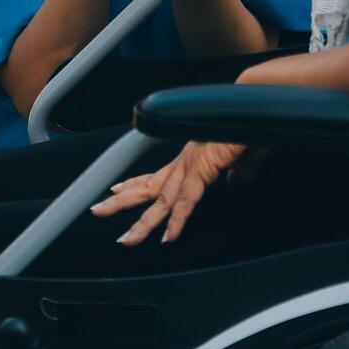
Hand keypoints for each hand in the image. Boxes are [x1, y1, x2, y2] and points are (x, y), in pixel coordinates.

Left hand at [90, 141, 246, 243]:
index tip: (114, 190)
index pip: (155, 175)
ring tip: (126, 240)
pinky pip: (185, 201)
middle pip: (146, 188)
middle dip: (120, 202)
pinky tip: (167, 237)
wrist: (250, 109)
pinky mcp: (201, 171)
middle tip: (98, 212)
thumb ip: (239, 171)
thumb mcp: (242, 156)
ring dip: (142, 223)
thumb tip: (238, 180)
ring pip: (160, 201)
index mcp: (189, 157)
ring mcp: (189, 166)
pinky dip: (177, 221)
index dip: (134, 184)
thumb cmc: (247, 126)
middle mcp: (183, 162)